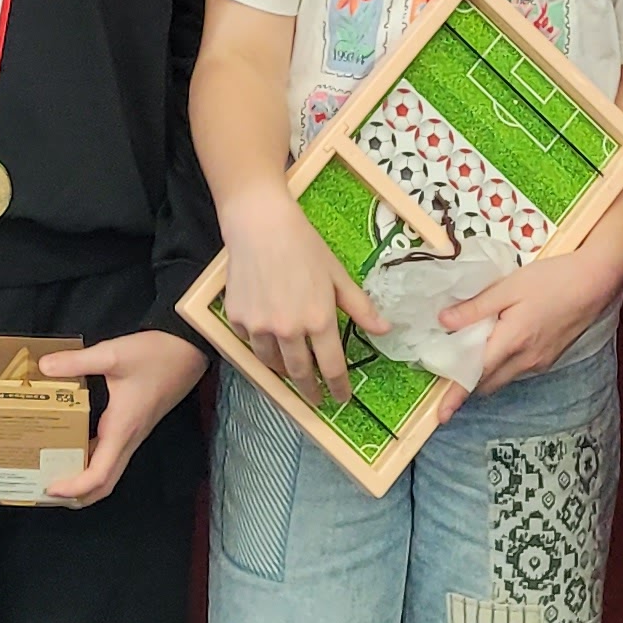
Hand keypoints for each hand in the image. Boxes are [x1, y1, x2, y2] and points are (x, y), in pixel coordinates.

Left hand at [39, 329, 207, 504]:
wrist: (189, 350)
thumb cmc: (156, 355)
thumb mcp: (112, 355)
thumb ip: (77, 362)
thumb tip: (44, 366)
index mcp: (122, 430)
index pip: (99, 475)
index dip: (73, 488)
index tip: (49, 488)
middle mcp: (129, 438)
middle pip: (104, 483)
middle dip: (77, 495)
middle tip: (47, 491)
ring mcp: (134, 433)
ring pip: (109, 470)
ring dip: (84, 480)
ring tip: (55, 473)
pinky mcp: (135, 425)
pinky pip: (112, 453)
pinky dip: (92, 460)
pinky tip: (75, 445)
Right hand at [219, 186, 384, 402]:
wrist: (259, 224)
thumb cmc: (303, 245)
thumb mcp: (337, 275)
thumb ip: (360, 307)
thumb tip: (385, 330)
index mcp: (319, 320)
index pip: (332, 367)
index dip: (338, 387)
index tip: (341, 399)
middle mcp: (289, 329)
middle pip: (300, 373)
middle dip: (310, 389)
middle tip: (315, 397)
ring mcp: (259, 326)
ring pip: (272, 363)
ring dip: (284, 370)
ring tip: (291, 370)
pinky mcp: (237, 318)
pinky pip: (250, 342)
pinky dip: (261, 344)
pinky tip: (266, 337)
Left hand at [443, 253, 620, 393]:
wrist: (594, 282)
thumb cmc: (551, 280)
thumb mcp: (508, 287)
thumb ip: (476, 307)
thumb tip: (444, 322)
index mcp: (512, 341)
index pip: (476, 375)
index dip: (455, 394)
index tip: (440, 415)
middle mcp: (526, 360)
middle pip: (487, 383)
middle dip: (466, 384)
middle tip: (446, 373)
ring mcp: (539, 362)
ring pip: (503, 377)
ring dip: (484, 373)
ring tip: (468, 353)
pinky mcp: (548, 358)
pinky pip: (517, 369)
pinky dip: (501, 364)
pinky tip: (497, 342)